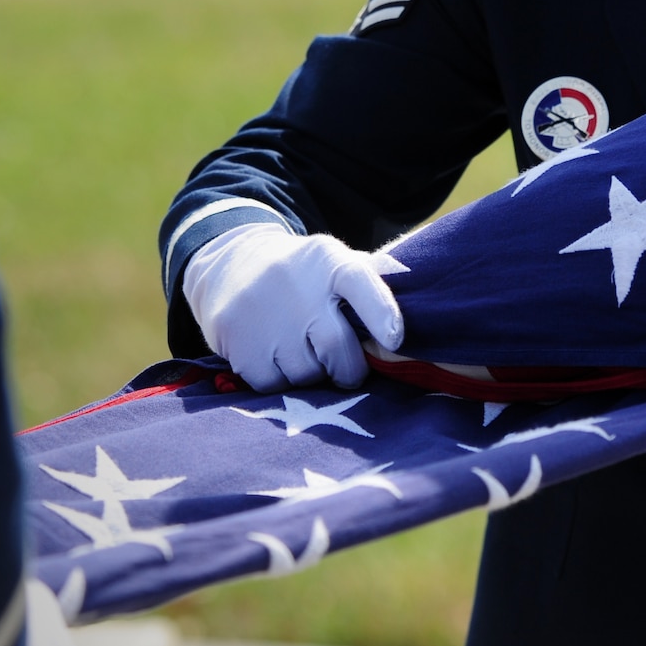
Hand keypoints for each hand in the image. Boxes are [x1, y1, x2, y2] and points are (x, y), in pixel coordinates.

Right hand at [183, 224, 405, 392]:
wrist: (229, 262)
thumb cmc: (301, 274)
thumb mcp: (331, 262)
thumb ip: (369, 286)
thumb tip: (416, 314)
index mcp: (329, 262)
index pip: (360, 283)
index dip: (381, 312)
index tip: (395, 340)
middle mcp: (297, 286)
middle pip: (338, 349)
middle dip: (347, 369)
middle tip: (343, 366)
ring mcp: (263, 313)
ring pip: (305, 374)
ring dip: (309, 373)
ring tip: (299, 349)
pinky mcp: (236, 338)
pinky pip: (272, 384)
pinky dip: (278, 379)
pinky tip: (272, 354)